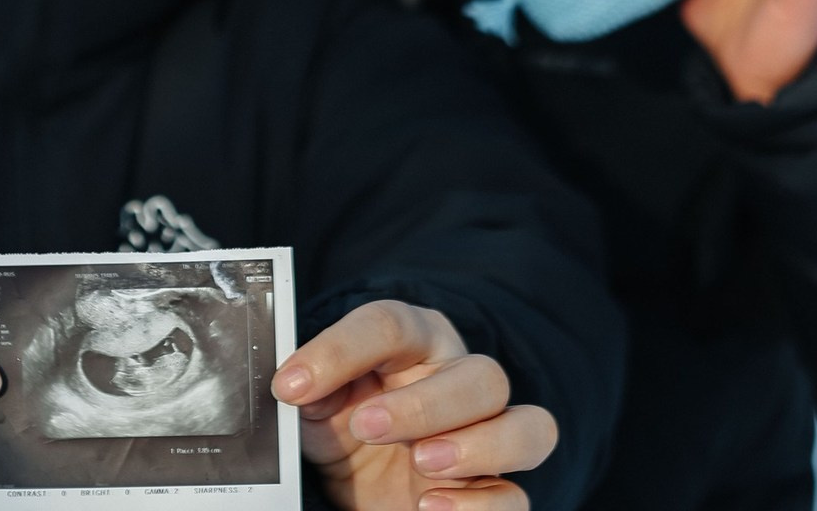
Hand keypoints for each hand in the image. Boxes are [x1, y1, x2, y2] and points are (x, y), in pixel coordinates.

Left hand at [272, 301, 555, 510]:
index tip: (292, 385)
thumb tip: (290, 385)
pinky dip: (479, 505)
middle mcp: (459, 379)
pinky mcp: (492, 491)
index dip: (340, 349)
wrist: (364, 485)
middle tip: (368, 426)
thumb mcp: (317, 405)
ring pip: (526, 427)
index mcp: (414, 342)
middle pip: (479, 375)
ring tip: (422, 463)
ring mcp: (486, 437)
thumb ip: (309, 389)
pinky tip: (430, 506)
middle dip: (424, 403)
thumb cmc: (346, 425)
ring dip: (477, 445)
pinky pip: (516, 497)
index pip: (392, 324)